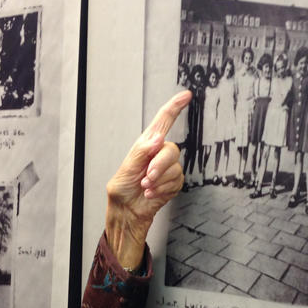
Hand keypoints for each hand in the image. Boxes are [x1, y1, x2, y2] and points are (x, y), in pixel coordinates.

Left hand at [105, 90, 190, 269]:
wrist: (127, 211)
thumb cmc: (122, 190)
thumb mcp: (125, 169)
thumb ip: (141, 153)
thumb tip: (157, 140)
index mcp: (146, 145)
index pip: (163, 121)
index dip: (174, 107)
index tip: (186, 96)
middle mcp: (158, 154)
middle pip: (172, 151)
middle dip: (159, 166)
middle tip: (146, 177)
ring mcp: (167, 169)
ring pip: (175, 169)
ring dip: (159, 181)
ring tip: (145, 187)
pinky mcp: (173, 183)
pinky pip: (176, 182)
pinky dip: (162, 190)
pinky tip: (151, 193)